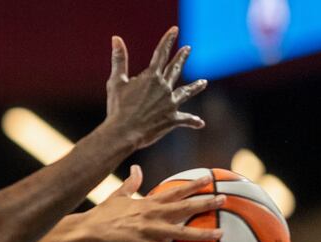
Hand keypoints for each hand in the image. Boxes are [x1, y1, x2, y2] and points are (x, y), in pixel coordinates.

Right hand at [76, 165, 223, 241]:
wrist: (87, 231)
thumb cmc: (101, 214)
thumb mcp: (117, 195)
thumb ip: (131, 184)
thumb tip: (137, 168)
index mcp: (147, 203)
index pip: (175, 191)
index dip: (193, 185)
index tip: (209, 178)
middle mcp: (151, 214)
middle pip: (184, 207)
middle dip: (205, 203)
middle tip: (224, 199)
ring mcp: (148, 231)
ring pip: (180, 231)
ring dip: (202, 233)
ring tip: (220, 233)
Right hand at [104, 26, 207, 149]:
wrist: (125, 132)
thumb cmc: (118, 108)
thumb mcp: (116, 82)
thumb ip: (119, 60)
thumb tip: (116, 39)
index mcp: (151, 77)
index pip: (161, 53)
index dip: (168, 41)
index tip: (175, 31)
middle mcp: (164, 87)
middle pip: (175, 69)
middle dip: (181, 58)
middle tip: (188, 49)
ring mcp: (170, 103)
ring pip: (186, 92)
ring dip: (195, 87)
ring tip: (204, 82)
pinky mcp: (172, 119)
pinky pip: (185, 119)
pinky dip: (192, 121)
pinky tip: (200, 123)